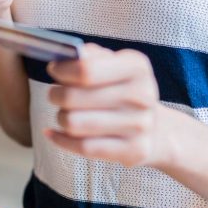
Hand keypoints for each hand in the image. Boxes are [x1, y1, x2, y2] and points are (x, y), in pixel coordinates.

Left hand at [45, 44, 170, 167]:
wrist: (154, 127)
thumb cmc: (121, 89)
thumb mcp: (112, 63)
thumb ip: (88, 56)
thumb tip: (63, 60)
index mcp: (136, 67)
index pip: (86, 69)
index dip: (62, 70)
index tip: (53, 70)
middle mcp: (142, 95)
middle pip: (74, 97)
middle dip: (56, 95)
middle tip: (55, 95)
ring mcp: (140, 125)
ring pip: (74, 124)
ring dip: (61, 118)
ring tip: (64, 114)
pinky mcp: (135, 151)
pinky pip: (84, 148)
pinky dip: (62, 140)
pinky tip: (54, 133)